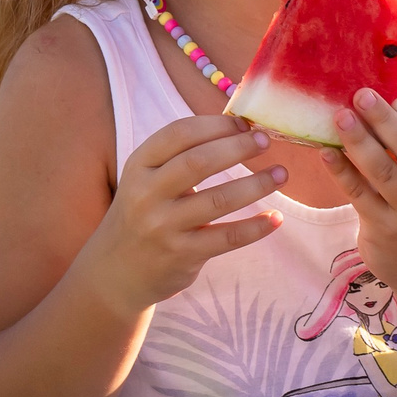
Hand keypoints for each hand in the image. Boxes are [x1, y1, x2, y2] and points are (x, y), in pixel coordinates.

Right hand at [78, 114, 285, 317]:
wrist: (114, 272)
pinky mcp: (182, 255)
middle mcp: (147, 194)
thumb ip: (180, 157)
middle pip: (198, 162)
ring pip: (218, 200)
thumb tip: (238, 129)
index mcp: (139, 166)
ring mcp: (164, 226)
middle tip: (265, 141)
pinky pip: (227, 237)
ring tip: (281, 174)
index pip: (179, 134)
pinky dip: (256, 227)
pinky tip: (276, 218)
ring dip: (257, 184)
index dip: (215, 125)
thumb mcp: (147, 180)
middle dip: (238, 147)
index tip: (244, 123)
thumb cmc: (143, 214)